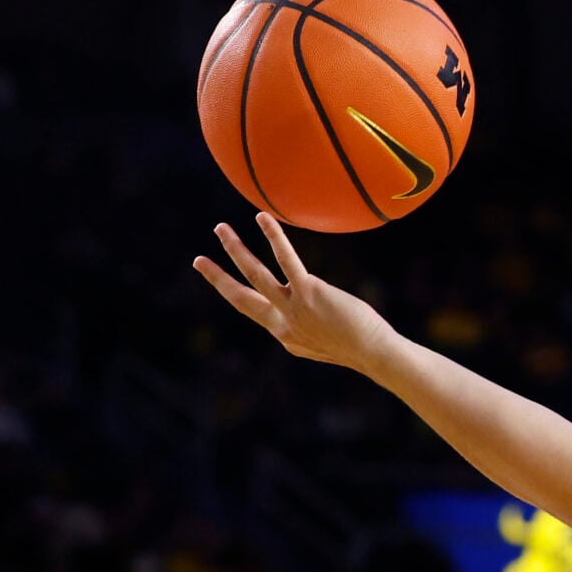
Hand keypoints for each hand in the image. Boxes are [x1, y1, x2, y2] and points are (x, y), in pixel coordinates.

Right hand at [193, 214, 395, 371]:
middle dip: (217, 277)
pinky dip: (273, 236)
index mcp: (285, 336)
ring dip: (234, 249)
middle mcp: (282, 323)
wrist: (373, 353)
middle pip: (240, 297)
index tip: (227, 284)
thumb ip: (311, 327)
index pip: (258, 312)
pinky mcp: (309, 292)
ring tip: (220, 228)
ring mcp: (292, 308)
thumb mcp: (326, 342)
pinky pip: (286, 259)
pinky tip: (261, 218)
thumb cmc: (360, 346)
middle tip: (199, 260)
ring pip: (255, 274)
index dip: (241, 296)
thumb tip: (311, 310)